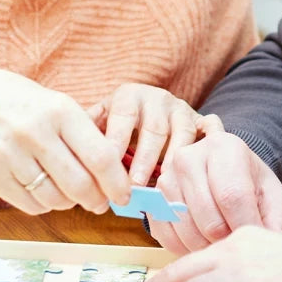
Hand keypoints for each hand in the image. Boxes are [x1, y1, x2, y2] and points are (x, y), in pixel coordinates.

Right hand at [0, 57, 130, 213]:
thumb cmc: (25, 105)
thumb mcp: (60, 105)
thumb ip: (88, 138)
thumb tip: (116, 179)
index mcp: (59, 110)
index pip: (100, 157)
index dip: (117, 182)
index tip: (124, 194)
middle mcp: (34, 132)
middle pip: (79, 184)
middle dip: (97, 200)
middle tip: (101, 202)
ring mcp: (9, 155)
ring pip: (55, 199)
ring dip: (70, 203)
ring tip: (70, 193)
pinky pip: (31, 205)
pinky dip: (45, 204)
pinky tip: (45, 190)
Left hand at [87, 83, 220, 186]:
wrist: (153, 108)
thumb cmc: (121, 123)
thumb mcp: (101, 120)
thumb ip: (89, 132)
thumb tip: (69, 153)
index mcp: (129, 95)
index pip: (123, 117)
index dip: (117, 143)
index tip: (108, 170)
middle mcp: (158, 99)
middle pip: (155, 129)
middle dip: (145, 159)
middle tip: (135, 185)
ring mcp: (183, 109)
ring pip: (184, 133)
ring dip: (174, 161)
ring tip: (164, 184)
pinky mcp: (203, 121)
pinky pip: (211, 130)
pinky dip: (207, 146)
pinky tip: (198, 169)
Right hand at [147, 131, 281, 254]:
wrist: (223, 173)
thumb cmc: (249, 185)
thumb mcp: (272, 197)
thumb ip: (276, 222)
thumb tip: (269, 246)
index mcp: (224, 147)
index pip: (232, 197)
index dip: (245, 228)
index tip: (255, 244)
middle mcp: (188, 157)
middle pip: (209, 219)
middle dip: (228, 242)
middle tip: (239, 245)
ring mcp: (166, 178)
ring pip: (187, 232)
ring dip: (207, 248)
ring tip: (222, 242)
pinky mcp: (152, 200)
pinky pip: (167, 237)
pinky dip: (186, 249)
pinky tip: (202, 242)